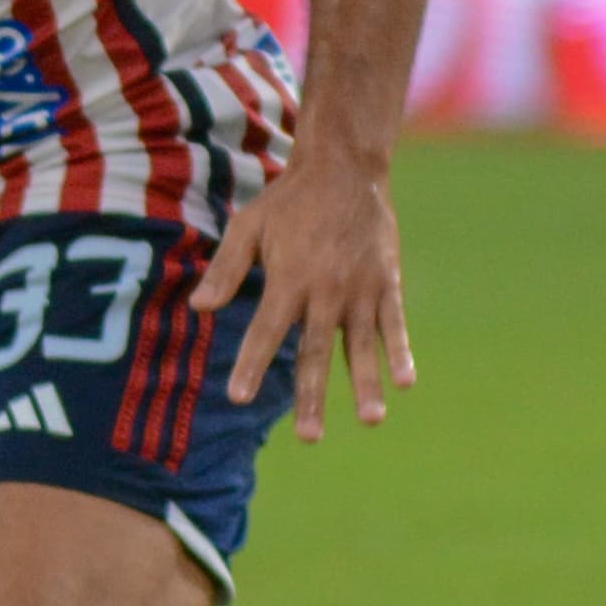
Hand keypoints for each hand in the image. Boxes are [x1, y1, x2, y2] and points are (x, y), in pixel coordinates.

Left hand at [197, 149, 412, 444]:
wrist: (345, 167)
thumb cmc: (288, 200)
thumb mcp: (247, 226)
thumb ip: (225, 269)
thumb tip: (199, 309)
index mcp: (287, 279)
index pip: (266, 332)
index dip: (252, 364)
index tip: (239, 397)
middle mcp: (325, 289)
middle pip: (315, 352)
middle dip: (312, 396)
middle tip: (309, 438)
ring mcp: (361, 288)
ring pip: (361, 345)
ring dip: (365, 384)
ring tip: (369, 420)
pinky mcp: (386, 282)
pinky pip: (395, 323)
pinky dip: (401, 352)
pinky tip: (406, 382)